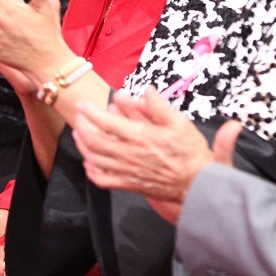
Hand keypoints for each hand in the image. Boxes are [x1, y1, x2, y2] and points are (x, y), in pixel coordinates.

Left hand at [73, 89, 216, 210]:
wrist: (196, 182)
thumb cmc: (189, 151)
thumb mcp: (179, 122)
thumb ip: (158, 106)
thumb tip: (144, 90)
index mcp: (140, 136)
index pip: (107, 122)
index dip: (91, 112)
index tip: (83, 104)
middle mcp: (129, 154)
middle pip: (94, 141)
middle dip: (82, 127)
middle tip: (78, 117)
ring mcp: (127, 171)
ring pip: (95, 159)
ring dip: (82, 146)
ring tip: (78, 134)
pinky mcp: (129, 185)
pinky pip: (103, 180)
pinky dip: (91, 172)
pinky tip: (89, 163)